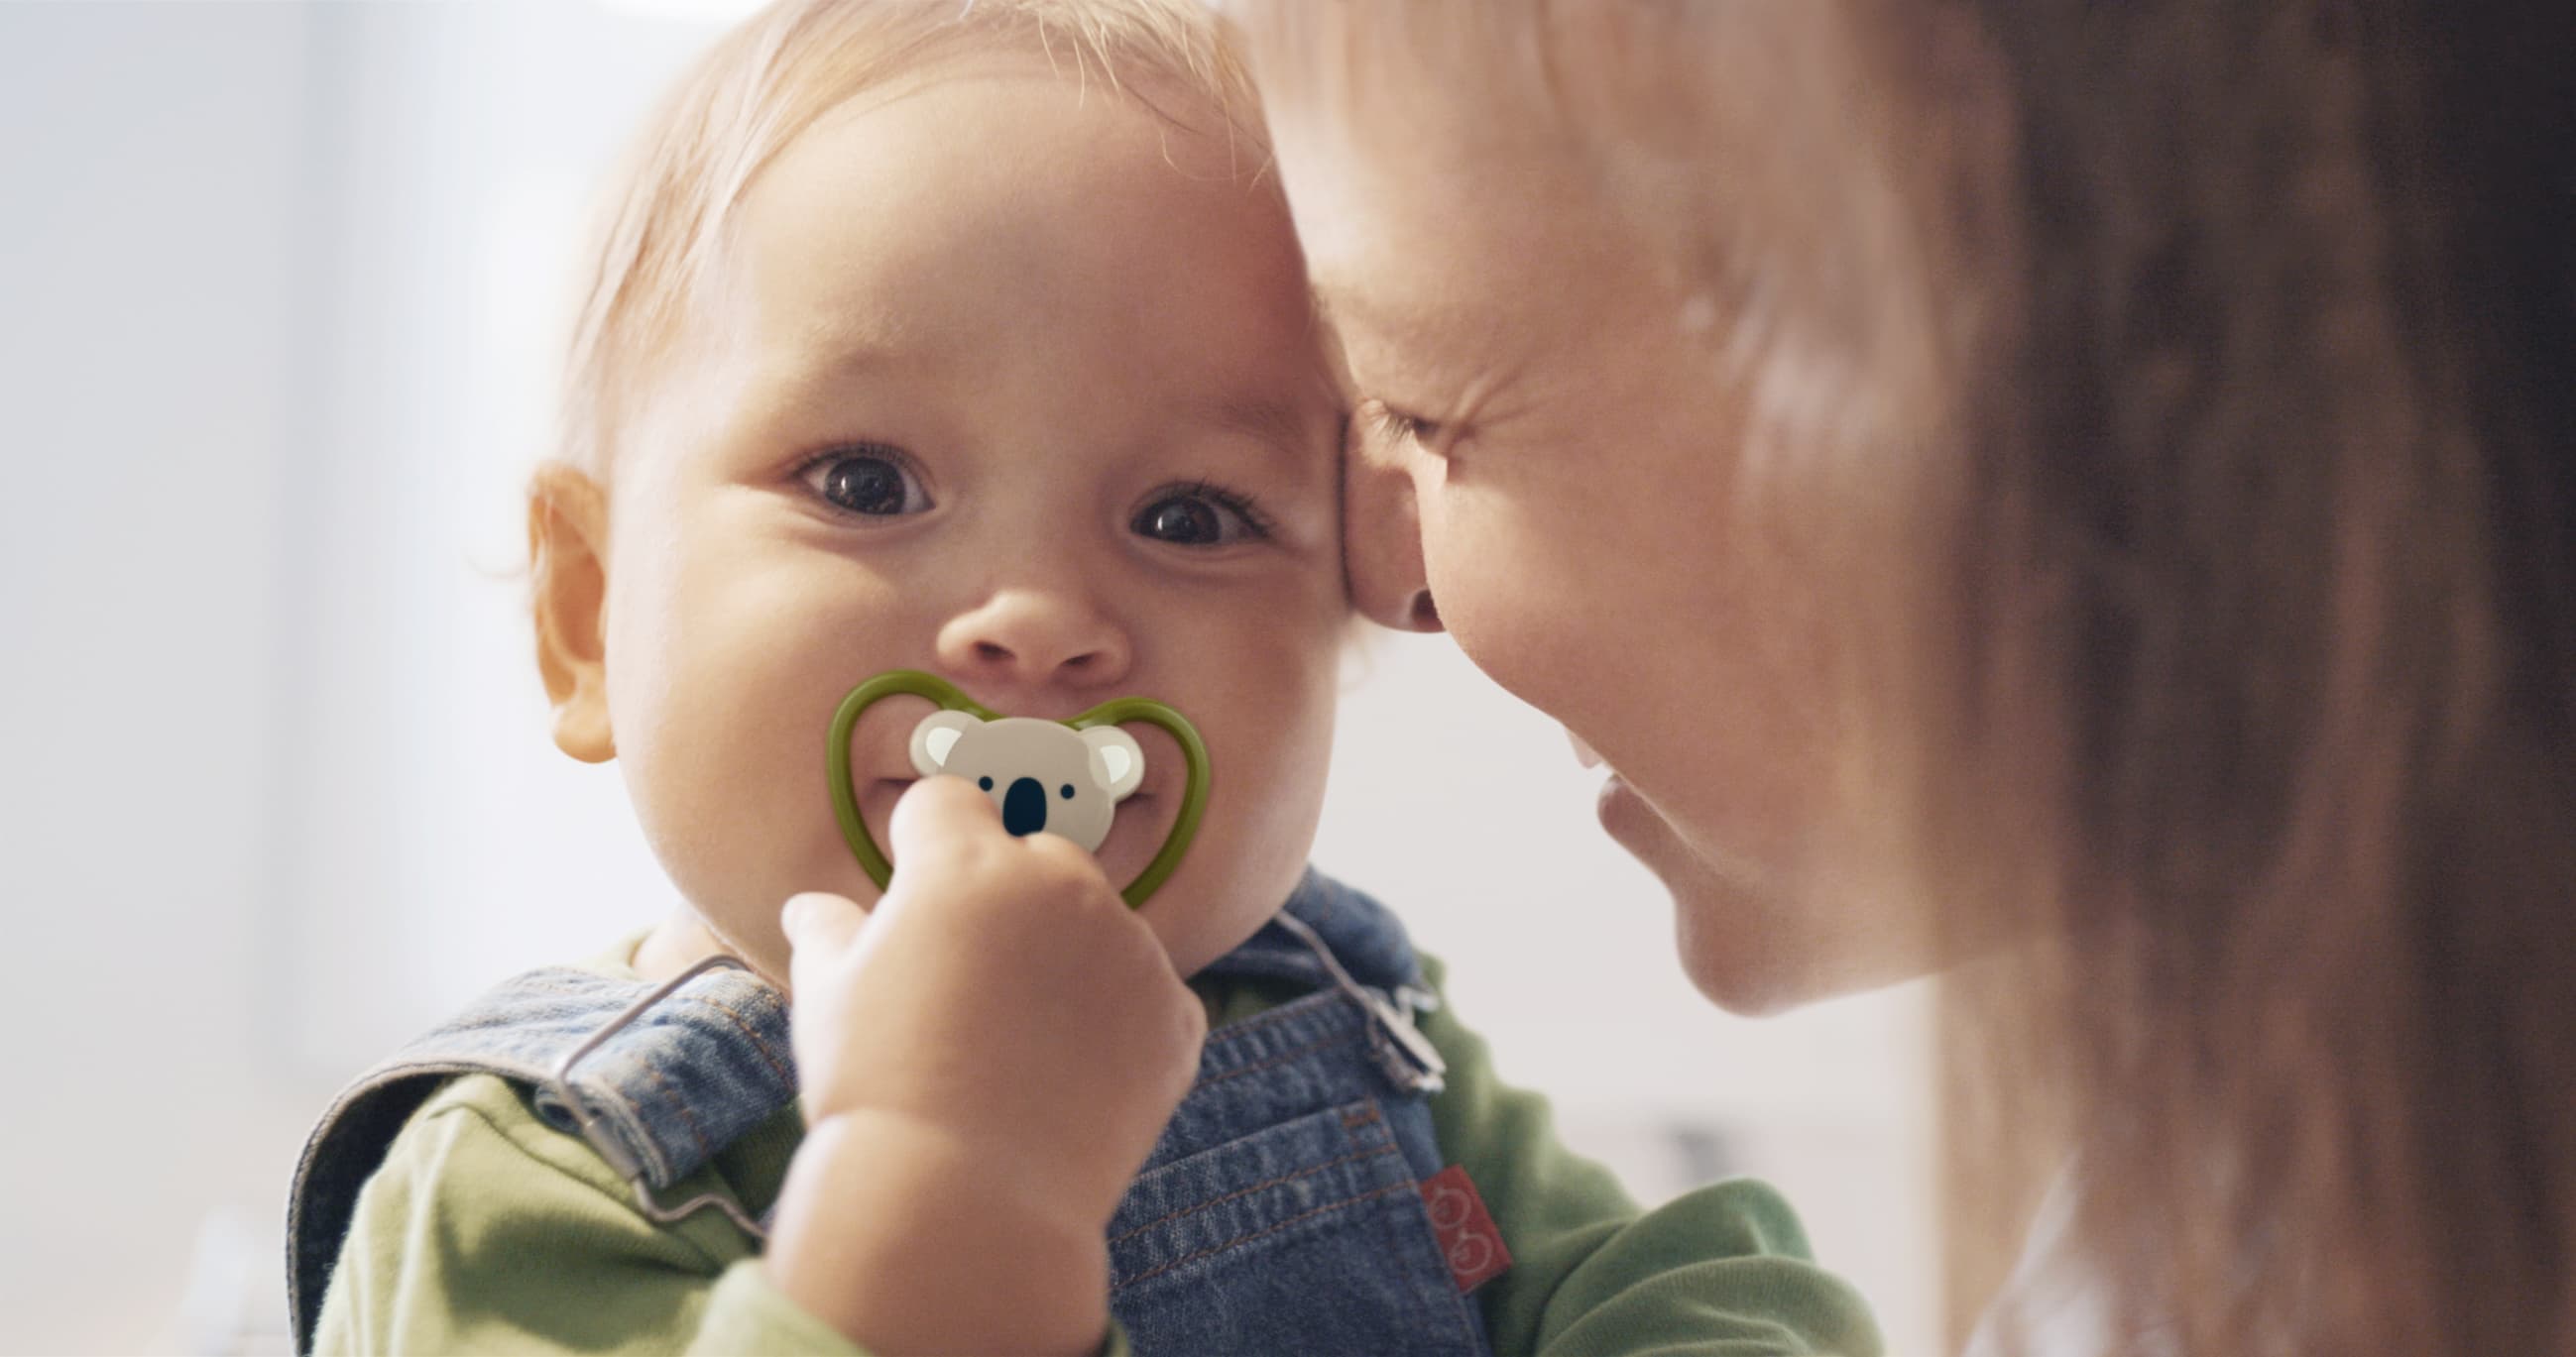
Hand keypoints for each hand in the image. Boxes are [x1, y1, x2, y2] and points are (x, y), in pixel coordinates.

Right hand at [765, 776, 1207, 1352]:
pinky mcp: (1174, 1014)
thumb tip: (812, 908)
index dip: (923, 843)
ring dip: (1070, 958)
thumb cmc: (877, 1093)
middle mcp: (1059, 886)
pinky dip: (1121, 1021)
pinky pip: (1149, 994)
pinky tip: (1073, 1075)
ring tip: (1020, 1042)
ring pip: (1098, 925)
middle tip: (969, 982)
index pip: (948, 803)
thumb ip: (829, 932)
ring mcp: (1128, 947)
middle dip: (1006, 899)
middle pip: (1035, 856)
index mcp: (965, 865)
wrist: (962, 1201)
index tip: (914, 887)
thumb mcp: (827, 1000)